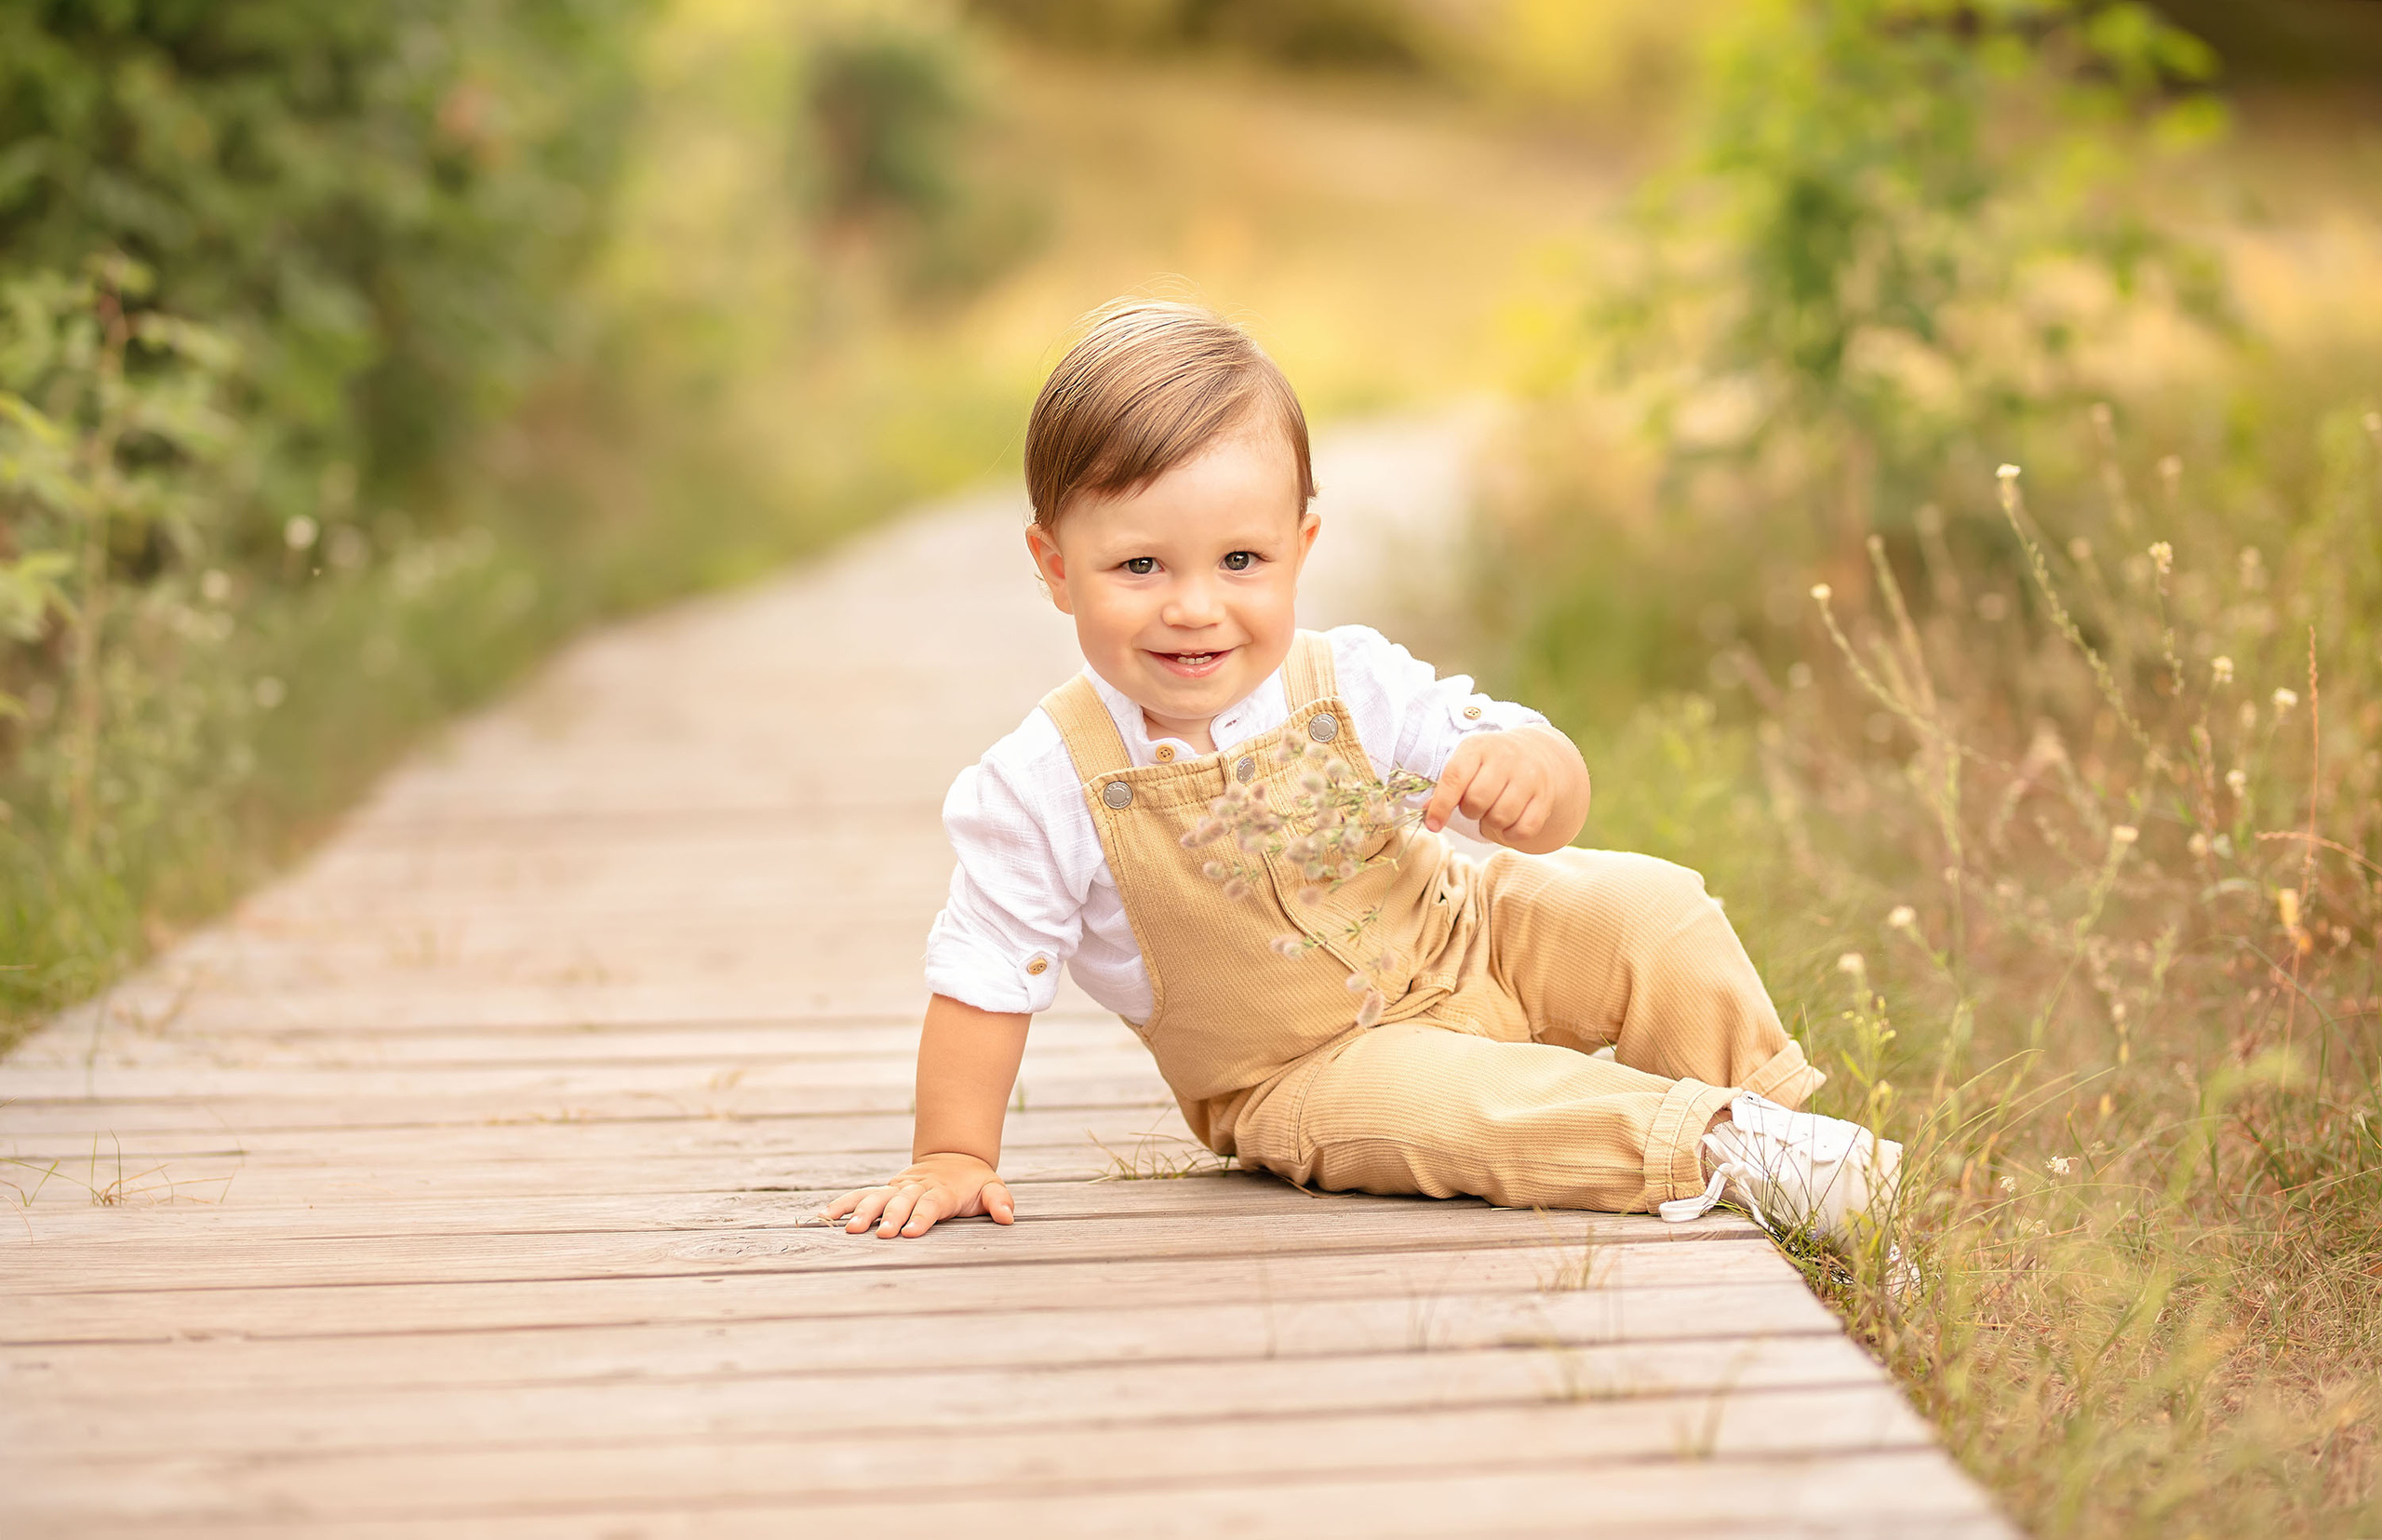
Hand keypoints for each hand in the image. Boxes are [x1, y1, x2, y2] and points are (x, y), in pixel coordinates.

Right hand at [820, 1150, 1014, 1238]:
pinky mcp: (885, 1190)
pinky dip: (844, 1204)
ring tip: (851, 1229)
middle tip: (882, 1235)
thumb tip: (1007, 1217)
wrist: (953, 1157)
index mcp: (942, 1190)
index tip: (910, 1233)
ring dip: (864, 1212)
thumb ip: (999, 1201)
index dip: (921, 1217)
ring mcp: (898, 1188)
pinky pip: (861, 1195)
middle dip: (891, 1218)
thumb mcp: (992, 1187)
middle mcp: (916, 1188)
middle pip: (902, 1202)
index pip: (931, 1204)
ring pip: (878, 1197)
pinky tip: (825, 1216)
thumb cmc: (974, 1182)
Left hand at [1421, 725, 1589, 853]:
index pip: (1455, 777)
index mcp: (1478, 747)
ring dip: (1491, 823)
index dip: (1441, 805)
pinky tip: (1509, 824)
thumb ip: (1446, 787)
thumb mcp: (1466, 763)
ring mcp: (1529, 776)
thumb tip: (1427, 814)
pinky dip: (1511, 835)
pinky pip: (1524, 829)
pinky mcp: (1545, 796)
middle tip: (1475, 806)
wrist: (1537, 752)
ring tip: (1492, 811)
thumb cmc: (1490, 764)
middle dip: (1470, 811)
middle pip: (1477, 801)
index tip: (1433, 825)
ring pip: (1501, 817)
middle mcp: (1506, 758)